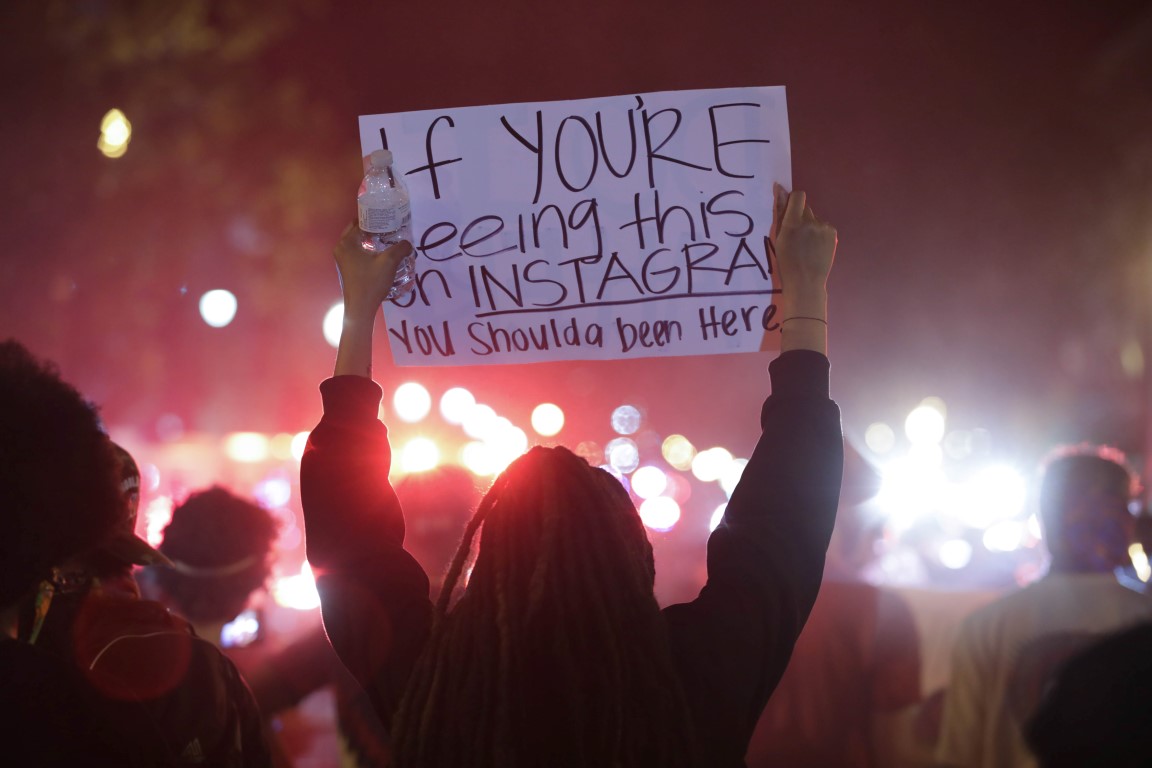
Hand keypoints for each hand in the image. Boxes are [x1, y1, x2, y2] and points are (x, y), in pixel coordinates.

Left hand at [333, 221, 412, 317]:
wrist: (361, 307)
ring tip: (386, 236)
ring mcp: (342, 258)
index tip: (386, 217)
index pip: (359, 222)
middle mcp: (341, 247)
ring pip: (356, 241)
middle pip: (356, 230)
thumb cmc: (372, 282)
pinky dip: (366, 248)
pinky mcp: (346, 267)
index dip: (373, 218)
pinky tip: (379, 251)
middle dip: (371, 227)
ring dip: (369, 238)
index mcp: (347, 242)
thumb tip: (408, 244)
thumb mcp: (390, 262)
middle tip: (387, 225)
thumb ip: (400, 248)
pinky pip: (356, 251)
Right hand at [773, 184, 836, 299]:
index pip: (798, 196)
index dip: (794, 200)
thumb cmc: (786, 262)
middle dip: (800, 216)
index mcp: (793, 223)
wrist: (805, 282)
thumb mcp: (778, 237)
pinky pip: (824, 226)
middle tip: (797, 235)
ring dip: (810, 226)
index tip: (790, 208)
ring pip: (814, 218)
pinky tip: (816, 247)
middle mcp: (810, 221)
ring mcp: (823, 227)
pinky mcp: (833, 233)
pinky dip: (819, 233)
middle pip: (806, 208)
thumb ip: (780, 212)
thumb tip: (780, 188)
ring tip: (807, 245)